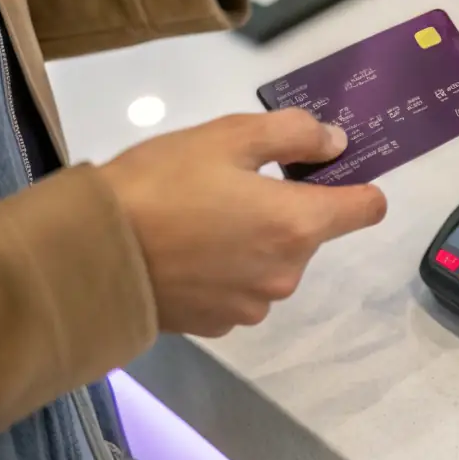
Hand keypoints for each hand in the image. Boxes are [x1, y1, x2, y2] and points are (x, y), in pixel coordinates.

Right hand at [101, 109, 384, 336]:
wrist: (92, 253)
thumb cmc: (162, 184)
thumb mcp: (229, 136)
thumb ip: (295, 134)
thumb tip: (336, 144)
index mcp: (298, 225)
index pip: (366, 209)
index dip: (357, 185)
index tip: (331, 170)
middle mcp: (287, 274)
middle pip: (309, 234)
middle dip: (283, 209)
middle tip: (231, 184)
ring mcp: (253, 306)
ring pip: (273, 262)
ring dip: (253, 242)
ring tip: (199, 218)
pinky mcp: (219, 325)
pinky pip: (239, 288)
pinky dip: (225, 270)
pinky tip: (186, 251)